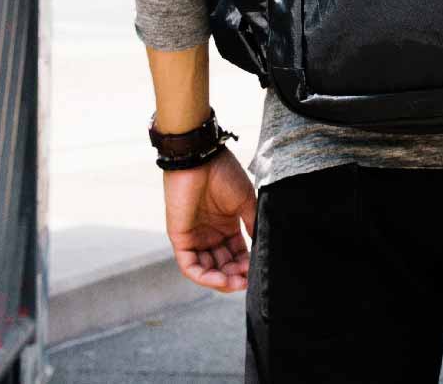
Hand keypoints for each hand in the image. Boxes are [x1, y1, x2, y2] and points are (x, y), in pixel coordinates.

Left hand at [163, 148, 256, 292]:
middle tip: (247, 281)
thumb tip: (262, 248)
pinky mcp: (180, 238)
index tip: (257, 272)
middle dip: (235, 276)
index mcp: (225, 225)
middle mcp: (209, 234)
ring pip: (206, 270)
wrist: (200, 158)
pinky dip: (204, 277)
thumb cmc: (223, 174)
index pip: (236, 254)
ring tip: (236, 283)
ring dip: (221, 280)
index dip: (246, 266)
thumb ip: (252, 225)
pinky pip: (190, 266)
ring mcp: (194, 237)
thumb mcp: (245, 201)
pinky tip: (221, 279)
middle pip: (222, 265)